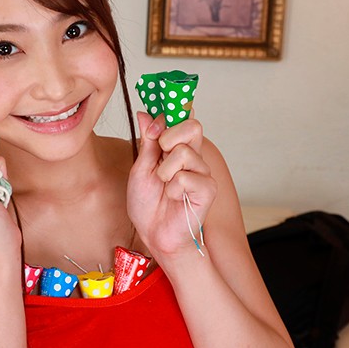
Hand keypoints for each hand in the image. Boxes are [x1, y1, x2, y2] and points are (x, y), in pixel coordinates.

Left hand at [127, 112, 217, 258]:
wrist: (154, 234)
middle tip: (159, 159)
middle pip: (193, 126)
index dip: (169, 115)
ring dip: (164, 172)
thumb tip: (145, 114)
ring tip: (164, 186)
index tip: (153, 127)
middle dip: (169, 138)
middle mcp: (194, 157)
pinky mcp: (207, 189)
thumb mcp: (141, 168)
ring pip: (183, 153)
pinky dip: (172, 189)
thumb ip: (148, 141)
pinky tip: (174, 199)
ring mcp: (203, 172)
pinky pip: (186, 177)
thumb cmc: (148, 203)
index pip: (183, 118)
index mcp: (179, 148)